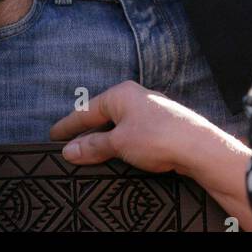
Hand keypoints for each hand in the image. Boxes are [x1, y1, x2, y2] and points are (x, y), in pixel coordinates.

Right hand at [50, 81, 251, 224]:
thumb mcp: (118, 143)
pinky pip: (132, 135)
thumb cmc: (159, 136)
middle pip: (103, 117)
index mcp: (121, 94)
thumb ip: (93, 146)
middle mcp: (136, 98)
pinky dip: (121, 145)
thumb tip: (71, 150)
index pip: (87, 110)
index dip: (69, 125)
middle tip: (70, 149)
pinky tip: (119, 157)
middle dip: (87, 134)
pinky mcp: (162, 128)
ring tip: (90, 157)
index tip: (54, 135)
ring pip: (119, 127)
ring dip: (105, 142)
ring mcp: (151, 112)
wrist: (197, 147)